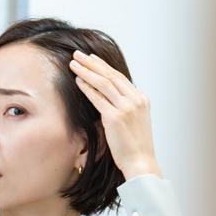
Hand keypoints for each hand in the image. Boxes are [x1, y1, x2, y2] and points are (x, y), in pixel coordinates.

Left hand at [70, 50, 161, 180]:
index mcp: (141, 98)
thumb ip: (123, 108)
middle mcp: (136, 99)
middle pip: (110, 75)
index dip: (103, 66)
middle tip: (78, 54)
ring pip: (103, 83)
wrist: (141, 162)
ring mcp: (126, 107)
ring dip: (86, 71)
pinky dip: (86, 88)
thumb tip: (107, 100)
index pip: (119, 77)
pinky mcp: (115, 118)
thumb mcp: (134, 121)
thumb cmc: (134, 146)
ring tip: (73, 63)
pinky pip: (98, 99)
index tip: (91, 58)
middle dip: (92, 63)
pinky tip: (77, 80)